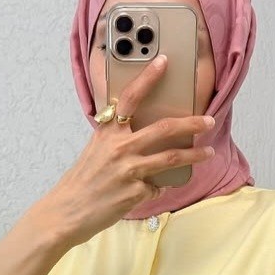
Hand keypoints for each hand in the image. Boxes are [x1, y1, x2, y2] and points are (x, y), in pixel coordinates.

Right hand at [43, 54, 215, 247]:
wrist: (66, 212)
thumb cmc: (82, 182)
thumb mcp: (96, 151)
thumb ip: (117, 140)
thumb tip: (144, 139)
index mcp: (108, 132)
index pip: (130, 98)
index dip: (148, 78)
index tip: (163, 62)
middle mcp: (119, 148)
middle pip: (164, 129)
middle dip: (191, 123)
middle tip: (208, 121)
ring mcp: (129, 171)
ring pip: (170, 158)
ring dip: (194, 155)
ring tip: (208, 152)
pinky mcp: (135, 193)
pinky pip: (156, 187)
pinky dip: (157, 188)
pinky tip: (147, 191)